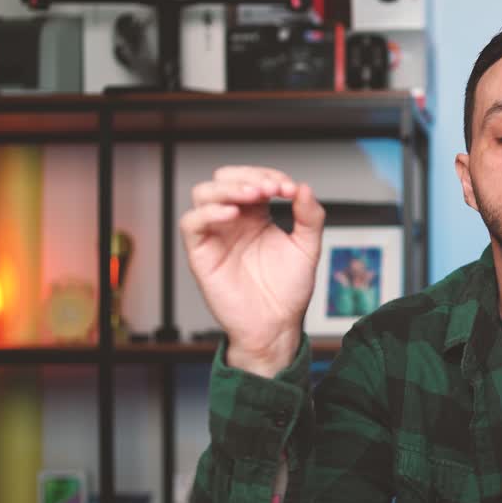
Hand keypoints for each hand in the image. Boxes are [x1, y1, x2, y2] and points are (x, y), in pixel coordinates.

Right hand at [179, 166, 324, 375]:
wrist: (276, 326)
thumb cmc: (288, 291)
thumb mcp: (307, 248)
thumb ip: (310, 217)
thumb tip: (304, 187)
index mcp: (256, 216)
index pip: (253, 179)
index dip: (270, 176)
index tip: (290, 189)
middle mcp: (233, 222)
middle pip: (224, 179)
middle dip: (248, 176)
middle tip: (272, 189)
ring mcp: (216, 235)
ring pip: (204, 194)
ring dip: (229, 188)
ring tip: (254, 195)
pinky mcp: (201, 253)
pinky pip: (192, 223)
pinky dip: (209, 213)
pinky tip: (232, 214)